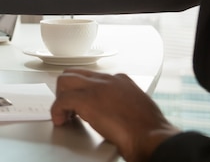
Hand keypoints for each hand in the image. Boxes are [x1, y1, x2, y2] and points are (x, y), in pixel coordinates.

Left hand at [51, 69, 179, 161]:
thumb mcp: (139, 108)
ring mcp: (96, 88)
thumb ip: (124, 103)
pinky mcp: (86, 100)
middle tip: (69, 108)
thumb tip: (115, 112)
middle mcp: (108, 80)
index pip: (92, 76)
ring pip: (65, 80)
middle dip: (67, 90)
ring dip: (61, 97)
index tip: (81, 104)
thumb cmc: (150, 130)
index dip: (83, 90)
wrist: (152, 137)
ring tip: (64, 114)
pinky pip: (62, 100)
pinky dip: (57, 111)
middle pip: (75, 73)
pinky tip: (60, 121)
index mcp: (121, 81)